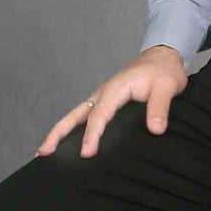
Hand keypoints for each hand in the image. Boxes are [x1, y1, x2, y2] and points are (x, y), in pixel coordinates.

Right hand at [36, 45, 187, 158]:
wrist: (162, 57)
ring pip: (76, 116)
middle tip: (43, 152)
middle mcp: (103, 93)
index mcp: (115, 89)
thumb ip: (160, 107)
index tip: (86, 153)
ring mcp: (102, 97)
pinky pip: (85, 117)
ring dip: (60, 132)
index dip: (91, 135)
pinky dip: (72, 129)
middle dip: (58, 133)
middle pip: (75, 115)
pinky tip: (69, 143)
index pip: (99, 115)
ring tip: (44, 152)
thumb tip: (155, 129)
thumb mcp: (167, 87)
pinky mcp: (106, 102)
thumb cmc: (163, 70)